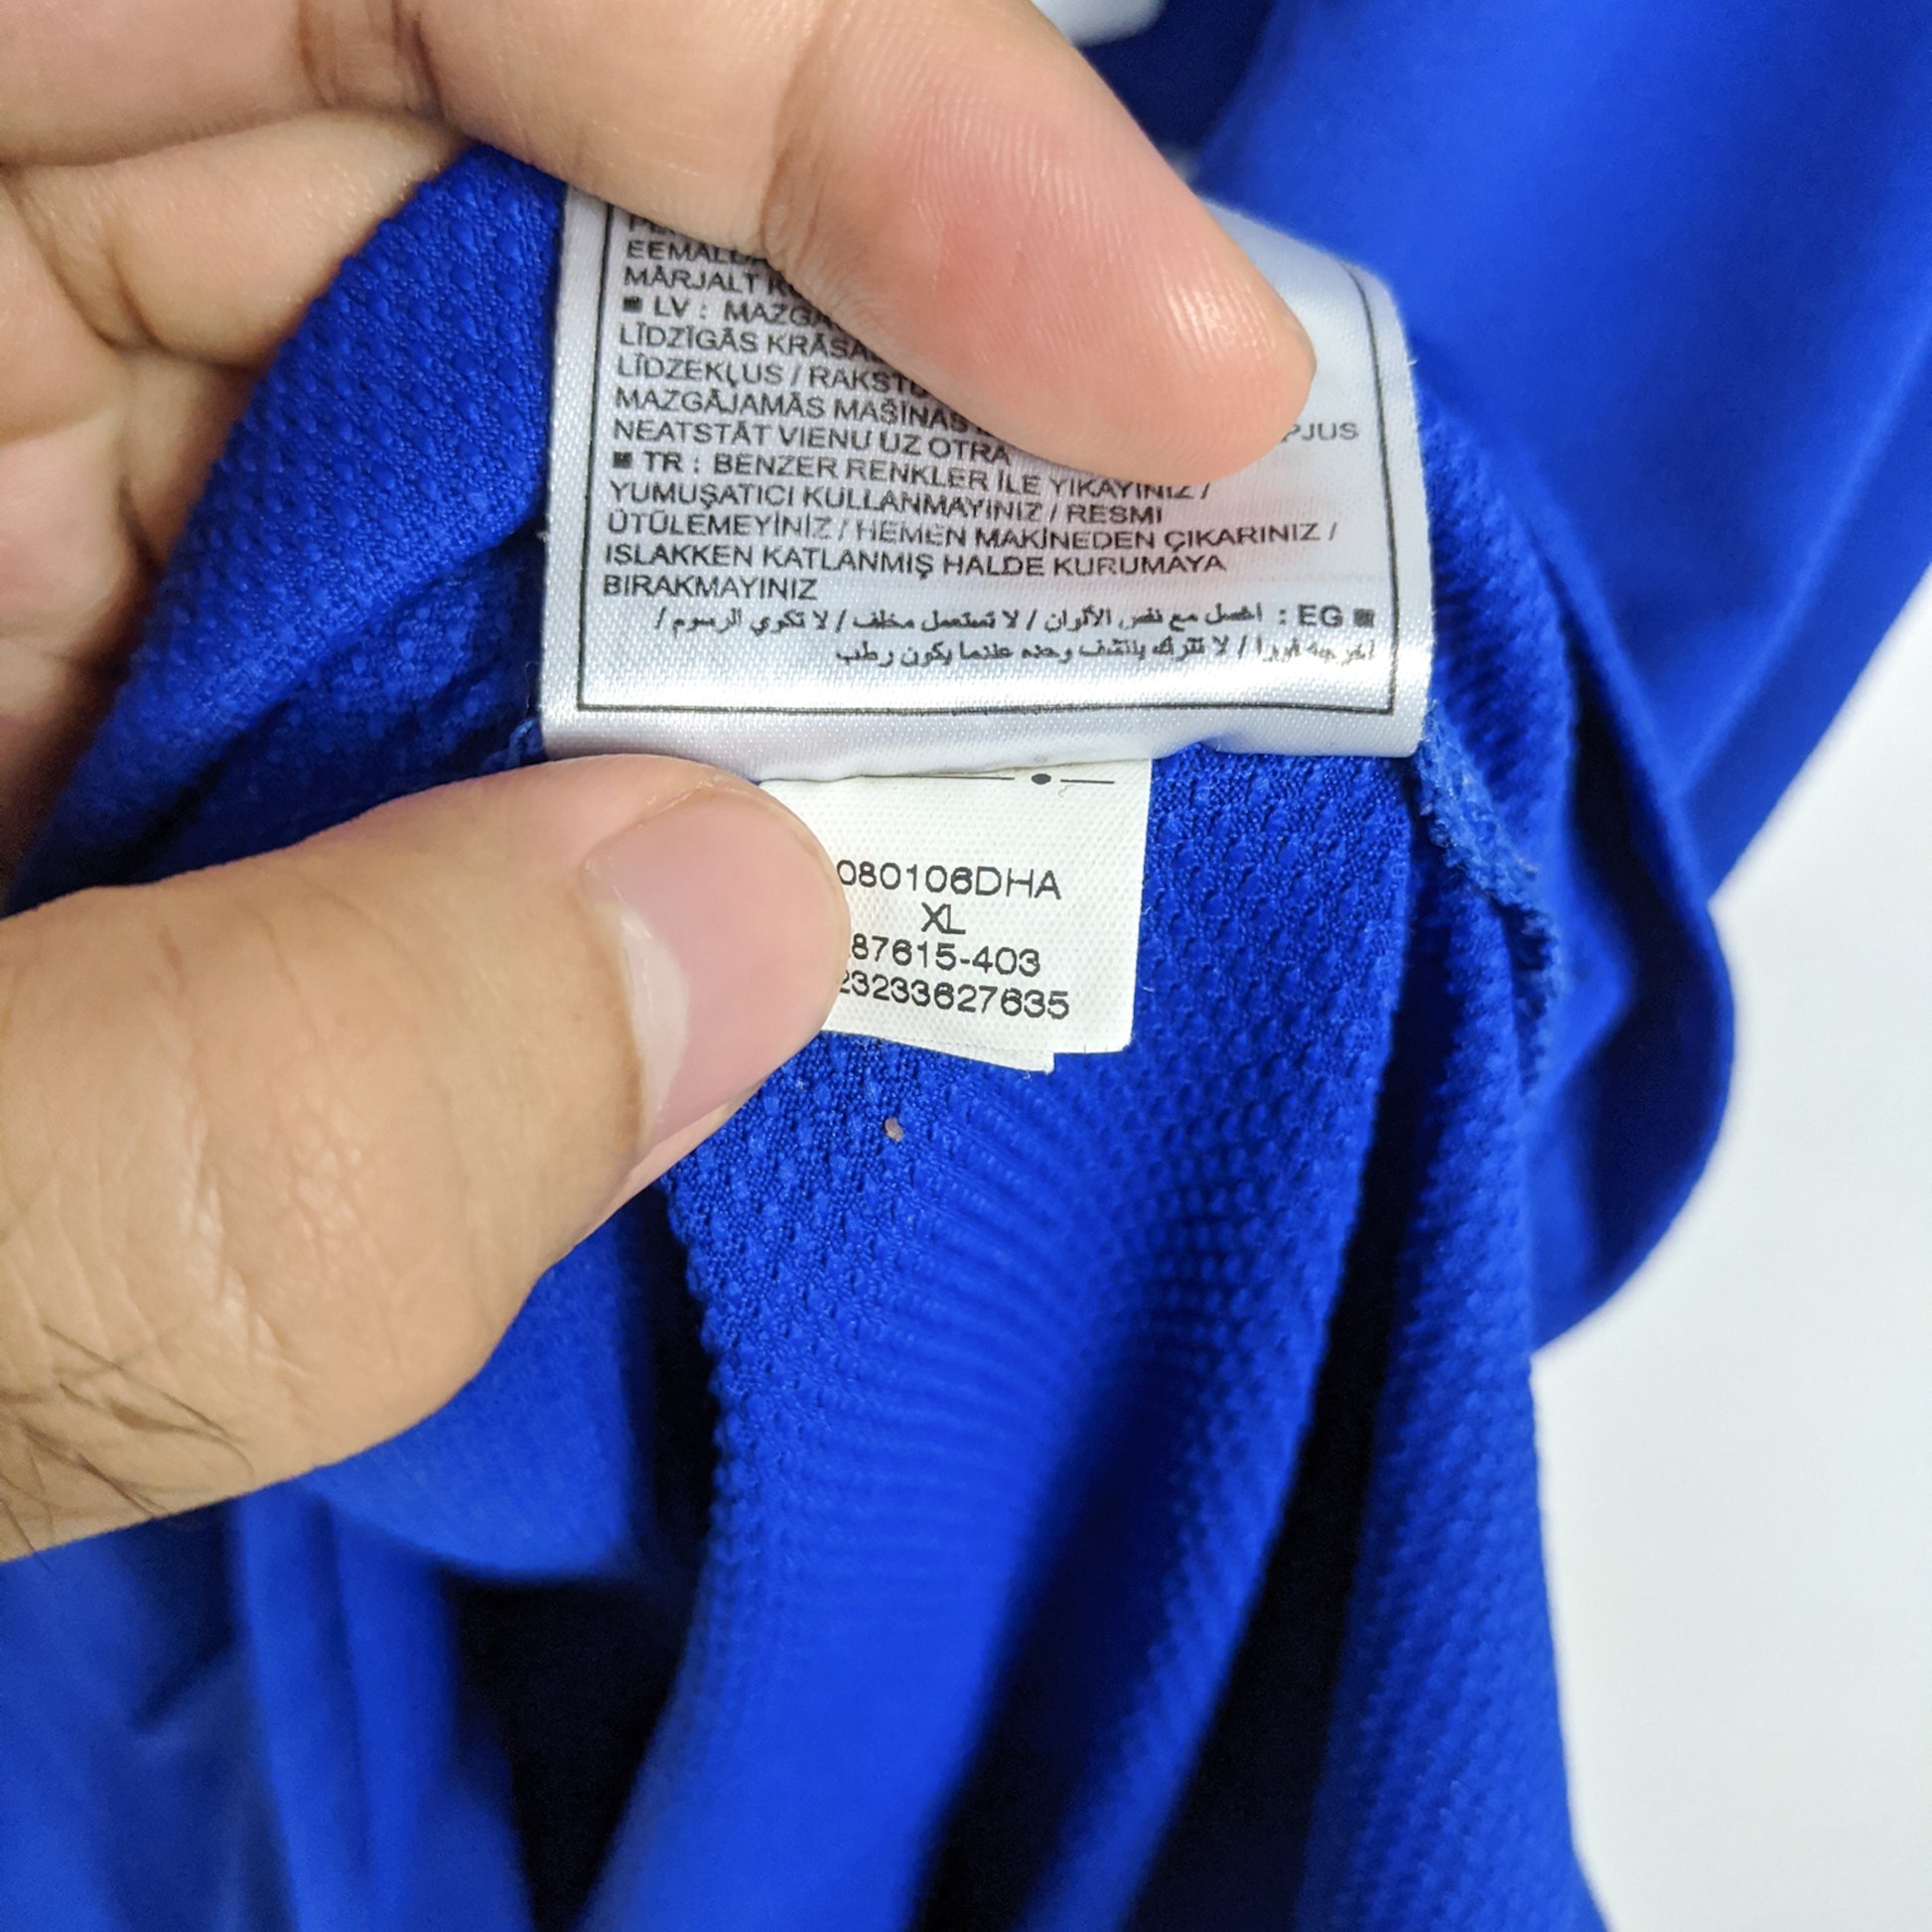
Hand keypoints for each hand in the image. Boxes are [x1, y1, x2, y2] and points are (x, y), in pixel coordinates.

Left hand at [0, 0, 1313, 1554]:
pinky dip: (585, 712)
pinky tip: (722, 837)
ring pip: (457, 368)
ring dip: (737, 576)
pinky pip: (381, 564)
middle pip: (459, 127)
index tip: (1170, 369)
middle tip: (1147, 568)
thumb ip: (202, 1147)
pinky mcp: (36, 595)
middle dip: (839, 359)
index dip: (830, 81)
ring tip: (984, 731)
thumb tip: (744, 940)